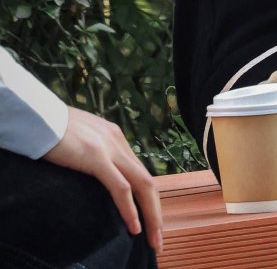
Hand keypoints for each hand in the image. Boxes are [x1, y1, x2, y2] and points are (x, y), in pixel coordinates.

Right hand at [44, 108, 163, 252]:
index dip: (146, 199)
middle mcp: (118, 141)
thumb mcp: (79, 139)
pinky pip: (120, 188)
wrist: (38, 116)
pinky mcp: (96, 157)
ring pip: (141, 185)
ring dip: (150, 215)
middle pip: (147, 181)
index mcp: (114, 137)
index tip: (149, 220)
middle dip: (155, 212)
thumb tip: (90, 169)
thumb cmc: (52, 128)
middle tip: (158, 238)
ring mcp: (109, 148)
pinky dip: (129, 209)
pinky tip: (134, 227)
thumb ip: (91, 152)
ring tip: (153, 240)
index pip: (139, 172)